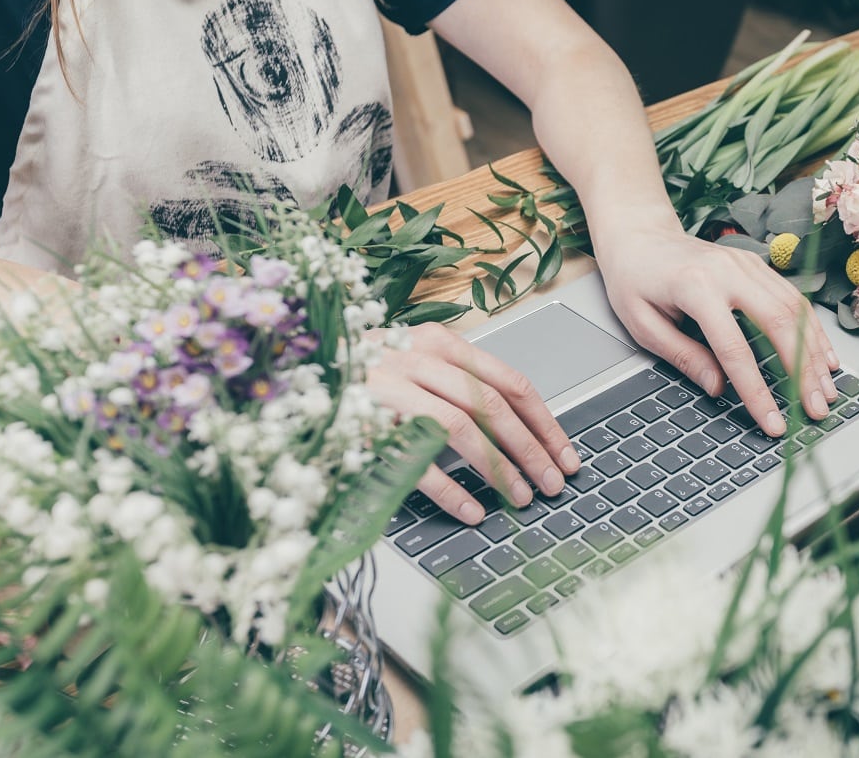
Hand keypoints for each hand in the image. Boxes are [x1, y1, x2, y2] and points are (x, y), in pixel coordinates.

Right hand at [363, 325, 579, 524]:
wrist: (293, 369)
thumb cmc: (363, 372)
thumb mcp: (416, 363)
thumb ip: (460, 382)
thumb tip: (518, 424)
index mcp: (439, 344)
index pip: (510, 382)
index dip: (545, 422)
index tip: (565, 454)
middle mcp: (418, 361)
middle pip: (493, 407)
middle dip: (531, 449)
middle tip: (551, 483)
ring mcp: (391, 391)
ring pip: (462, 430)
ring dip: (498, 469)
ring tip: (519, 498)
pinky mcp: (365, 424)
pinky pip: (417, 461)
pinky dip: (450, 490)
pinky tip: (471, 512)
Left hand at [595, 224, 839, 436]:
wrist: (640, 235)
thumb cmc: (635, 279)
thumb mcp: (643, 324)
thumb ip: (683, 355)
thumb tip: (718, 388)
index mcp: (696, 288)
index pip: (735, 350)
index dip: (757, 391)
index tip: (772, 422)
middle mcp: (729, 272)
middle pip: (779, 325)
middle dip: (803, 373)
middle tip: (816, 409)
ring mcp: (746, 265)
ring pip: (794, 310)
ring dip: (816, 353)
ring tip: (826, 390)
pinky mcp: (755, 265)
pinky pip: (792, 298)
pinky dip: (811, 329)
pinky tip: (823, 357)